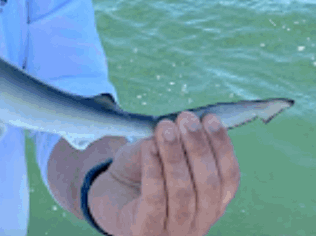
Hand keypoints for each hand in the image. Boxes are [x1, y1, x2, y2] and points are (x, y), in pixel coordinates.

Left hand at [89, 112, 240, 234]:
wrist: (112, 196)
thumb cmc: (144, 171)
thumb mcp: (165, 154)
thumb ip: (178, 142)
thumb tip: (186, 121)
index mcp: (213, 203)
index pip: (229, 179)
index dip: (223, 148)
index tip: (209, 118)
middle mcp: (200, 222)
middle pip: (208, 186)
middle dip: (198, 147)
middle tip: (186, 119)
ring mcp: (175, 232)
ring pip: (183, 193)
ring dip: (175, 156)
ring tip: (165, 128)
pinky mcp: (147, 231)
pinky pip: (155, 201)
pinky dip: (153, 171)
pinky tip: (149, 147)